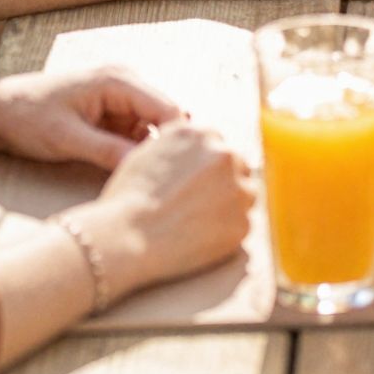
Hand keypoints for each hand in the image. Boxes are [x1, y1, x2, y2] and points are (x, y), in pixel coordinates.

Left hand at [0, 66, 185, 169]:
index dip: (178, 140)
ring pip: (154, 127)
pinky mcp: (114, 112)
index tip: (180, 173)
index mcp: (118, 80)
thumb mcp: (67, 138)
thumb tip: (144, 168)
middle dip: (167, 147)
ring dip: (152, 151)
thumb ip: (108, 151)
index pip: (167, 108)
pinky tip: (132, 173)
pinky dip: (137, 151)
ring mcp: (121, 97)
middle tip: (167, 182)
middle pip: (166, 117)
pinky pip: (138, 132)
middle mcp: (127, 82)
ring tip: (149, 182)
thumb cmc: (27, 116)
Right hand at [71, 121, 254, 303]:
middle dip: (224, 183)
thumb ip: (180, 144)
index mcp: (202, 133)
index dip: (207, 167)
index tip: (196, 184)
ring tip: (198, 223)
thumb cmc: (128, 197)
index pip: (219, 146)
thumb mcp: (150, 150)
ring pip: (246, 194)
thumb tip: (195, 150)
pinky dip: (227, 233)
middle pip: (238, 167)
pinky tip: (200, 239)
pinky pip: (242, 225)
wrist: (126, 235)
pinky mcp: (242, 222)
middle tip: (199, 205)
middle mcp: (226, 155)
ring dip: (230, 206)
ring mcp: (238, 188)